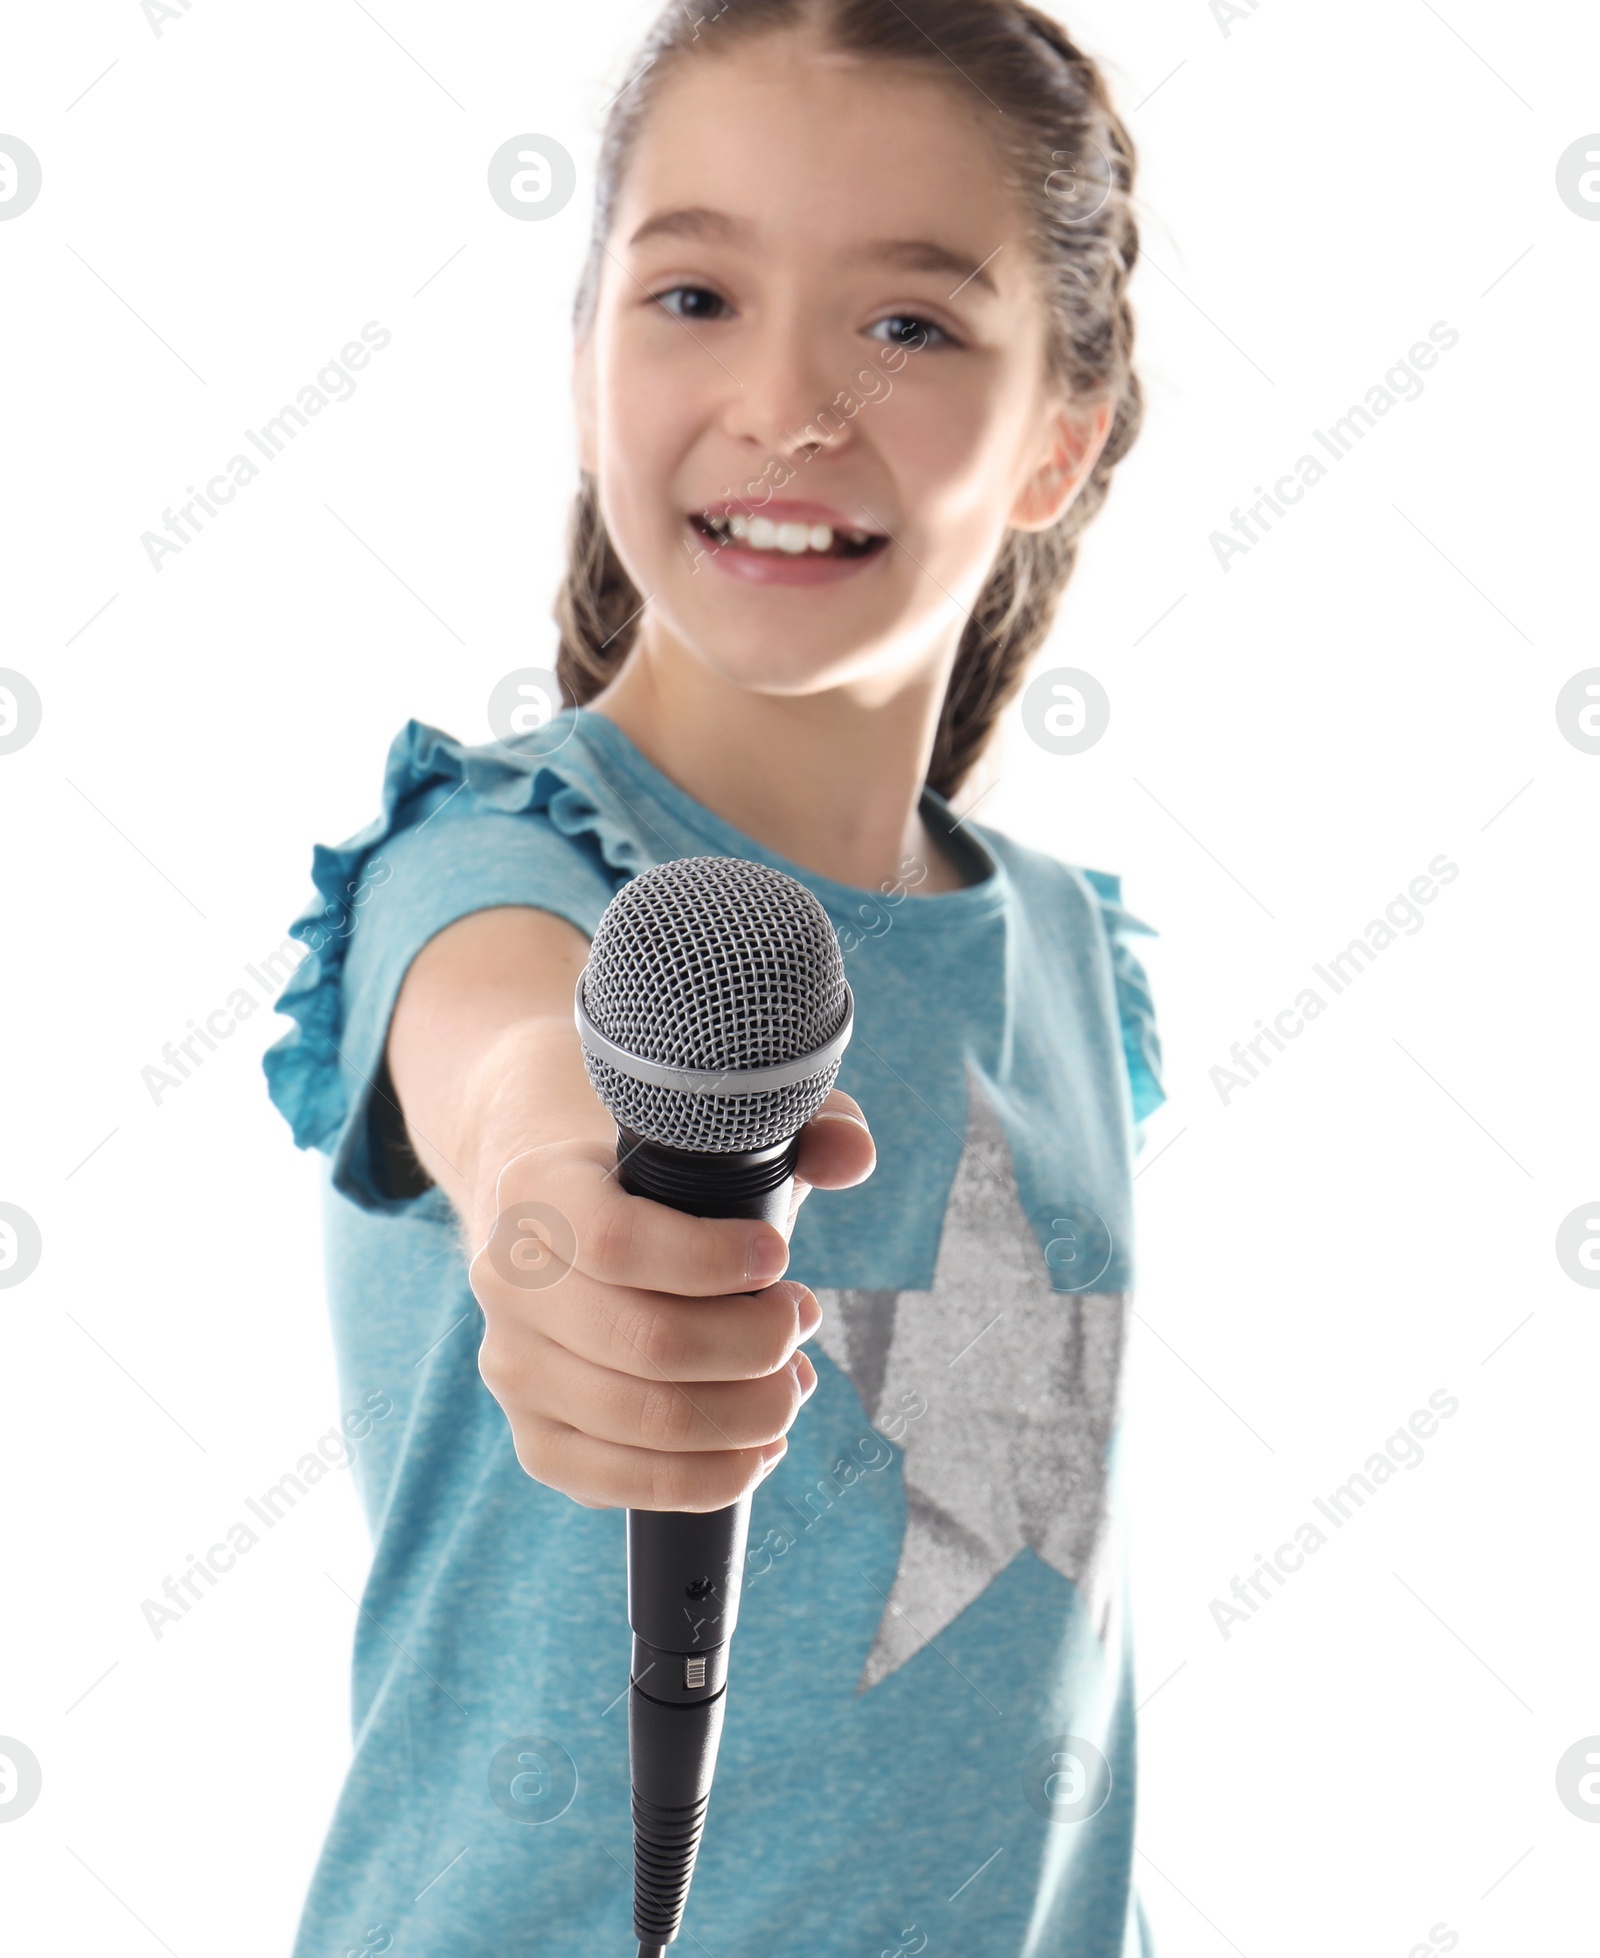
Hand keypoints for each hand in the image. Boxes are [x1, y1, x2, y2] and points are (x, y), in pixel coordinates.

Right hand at [468, 1090, 874, 1511]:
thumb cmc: (662, 1184)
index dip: (713, 1260)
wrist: (571, 1232)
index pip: (617, 1242)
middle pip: (648, 1343)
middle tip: (800, 1317)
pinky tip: (761, 1443)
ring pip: (648, 1421)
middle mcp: (505, 1283)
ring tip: (793, 1376)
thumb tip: (854, 1156)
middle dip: (756, 1341)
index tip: (779, 1255)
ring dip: (751, 1409)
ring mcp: (514, 1371)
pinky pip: (629, 1486)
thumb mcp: (717, 1140)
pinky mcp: (538, 1443)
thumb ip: (799, 1129)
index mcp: (534, 1191)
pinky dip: (716, 1474)